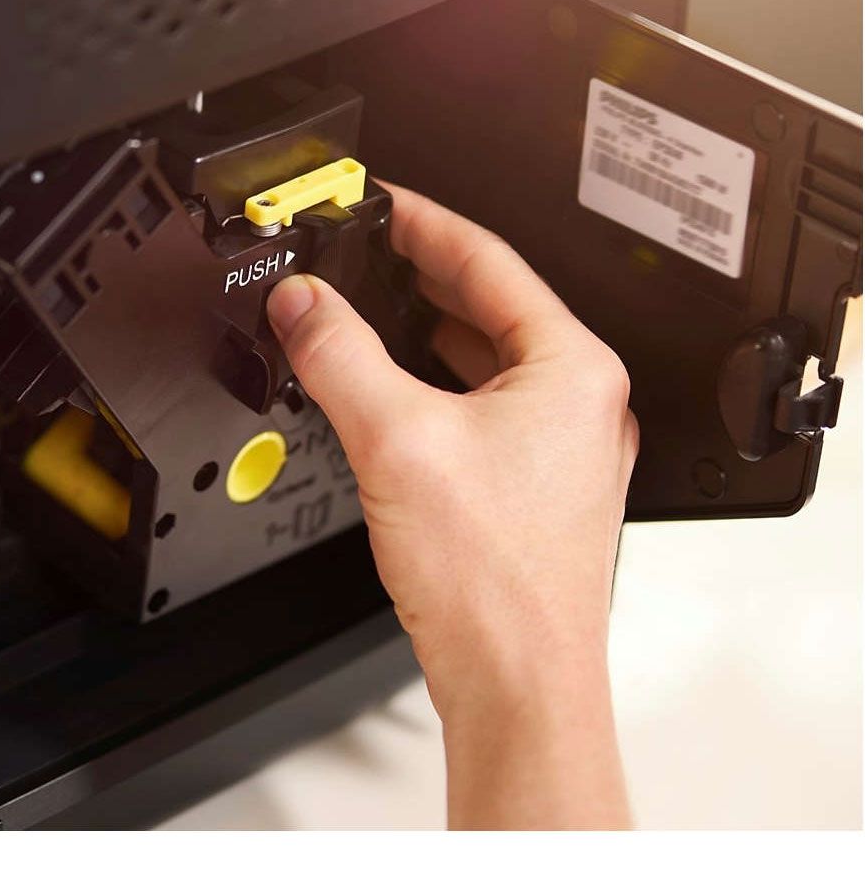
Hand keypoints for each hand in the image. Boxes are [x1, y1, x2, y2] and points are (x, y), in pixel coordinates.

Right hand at [265, 183, 636, 828]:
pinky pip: (484, 412)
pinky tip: (393, 401)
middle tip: (367, 250)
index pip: (490, 261)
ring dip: (428, 334)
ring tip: (372, 313)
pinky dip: (436, 390)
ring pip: (488, 364)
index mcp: (573, 370)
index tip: (381, 201)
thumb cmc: (494, 583)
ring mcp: (563, 453)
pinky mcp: (536, 494)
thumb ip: (340, 355)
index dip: (424, 222)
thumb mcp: (395, 439)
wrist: (517, 684)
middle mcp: (581, 406)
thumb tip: (304, 303)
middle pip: (492, 309)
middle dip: (422, 277)